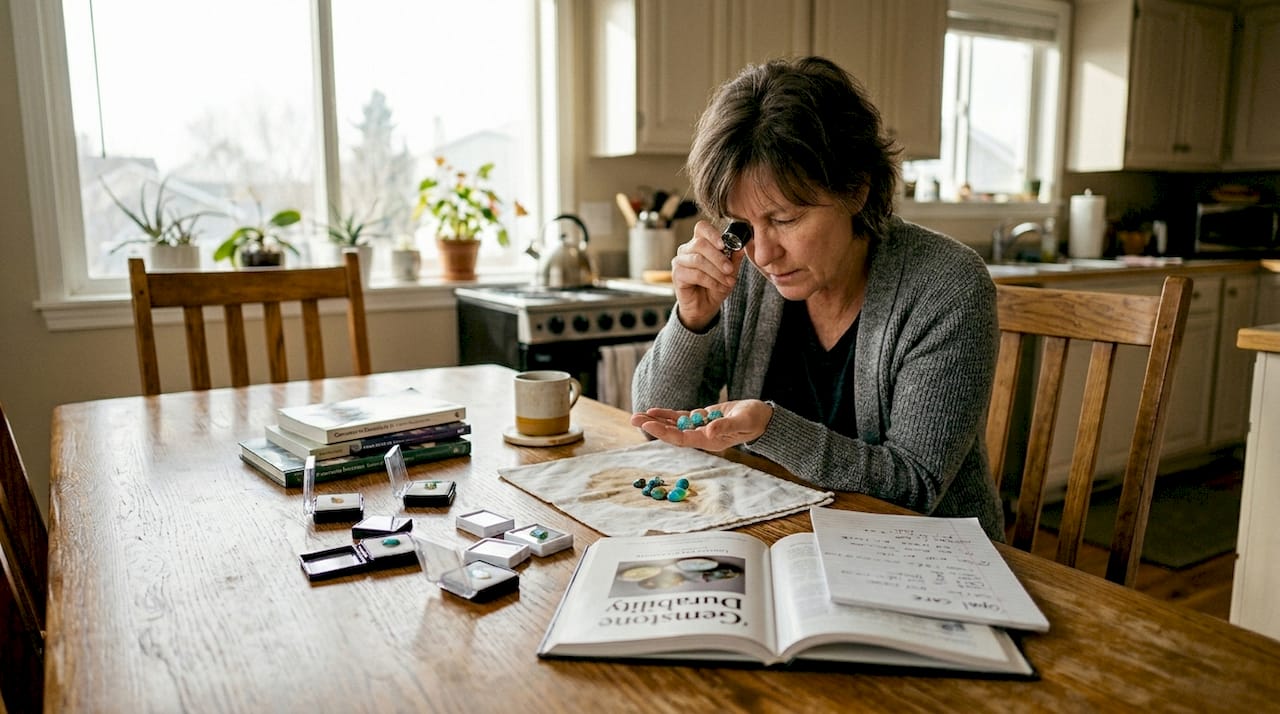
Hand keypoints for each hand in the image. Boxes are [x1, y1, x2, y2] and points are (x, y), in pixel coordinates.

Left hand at [630, 399, 772, 450]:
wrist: (762, 418)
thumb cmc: (754, 419)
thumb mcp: (743, 420)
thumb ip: (726, 426)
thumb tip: (707, 431)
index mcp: (709, 441)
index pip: (681, 438)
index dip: (664, 432)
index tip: (648, 425)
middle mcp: (701, 437)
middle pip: (672, 433)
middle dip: (652, 426)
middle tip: (632, 418)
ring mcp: (700, 428)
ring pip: (673, 425)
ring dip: (655, 421)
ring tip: (636, 415)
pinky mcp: (702, 419)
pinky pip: (680, 418)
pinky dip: (667, 415)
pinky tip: (653, 411)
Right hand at [670, 220, 745, 331]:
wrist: (705, 307)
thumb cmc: (716, 285)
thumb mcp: (730, 271)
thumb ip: (734, 257)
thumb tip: (744, 244)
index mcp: (699, 242)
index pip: (702, 228)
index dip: (712, 234)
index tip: (724, 245)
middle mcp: (687, 249)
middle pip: (700, 243)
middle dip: (718, 257)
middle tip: (730, 269)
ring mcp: (680, 261)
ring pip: (698, 260)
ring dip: (716, 271)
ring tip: (728, 281)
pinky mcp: (677, 275)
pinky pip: (695, 274)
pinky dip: (711, 281)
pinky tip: (719, 287)